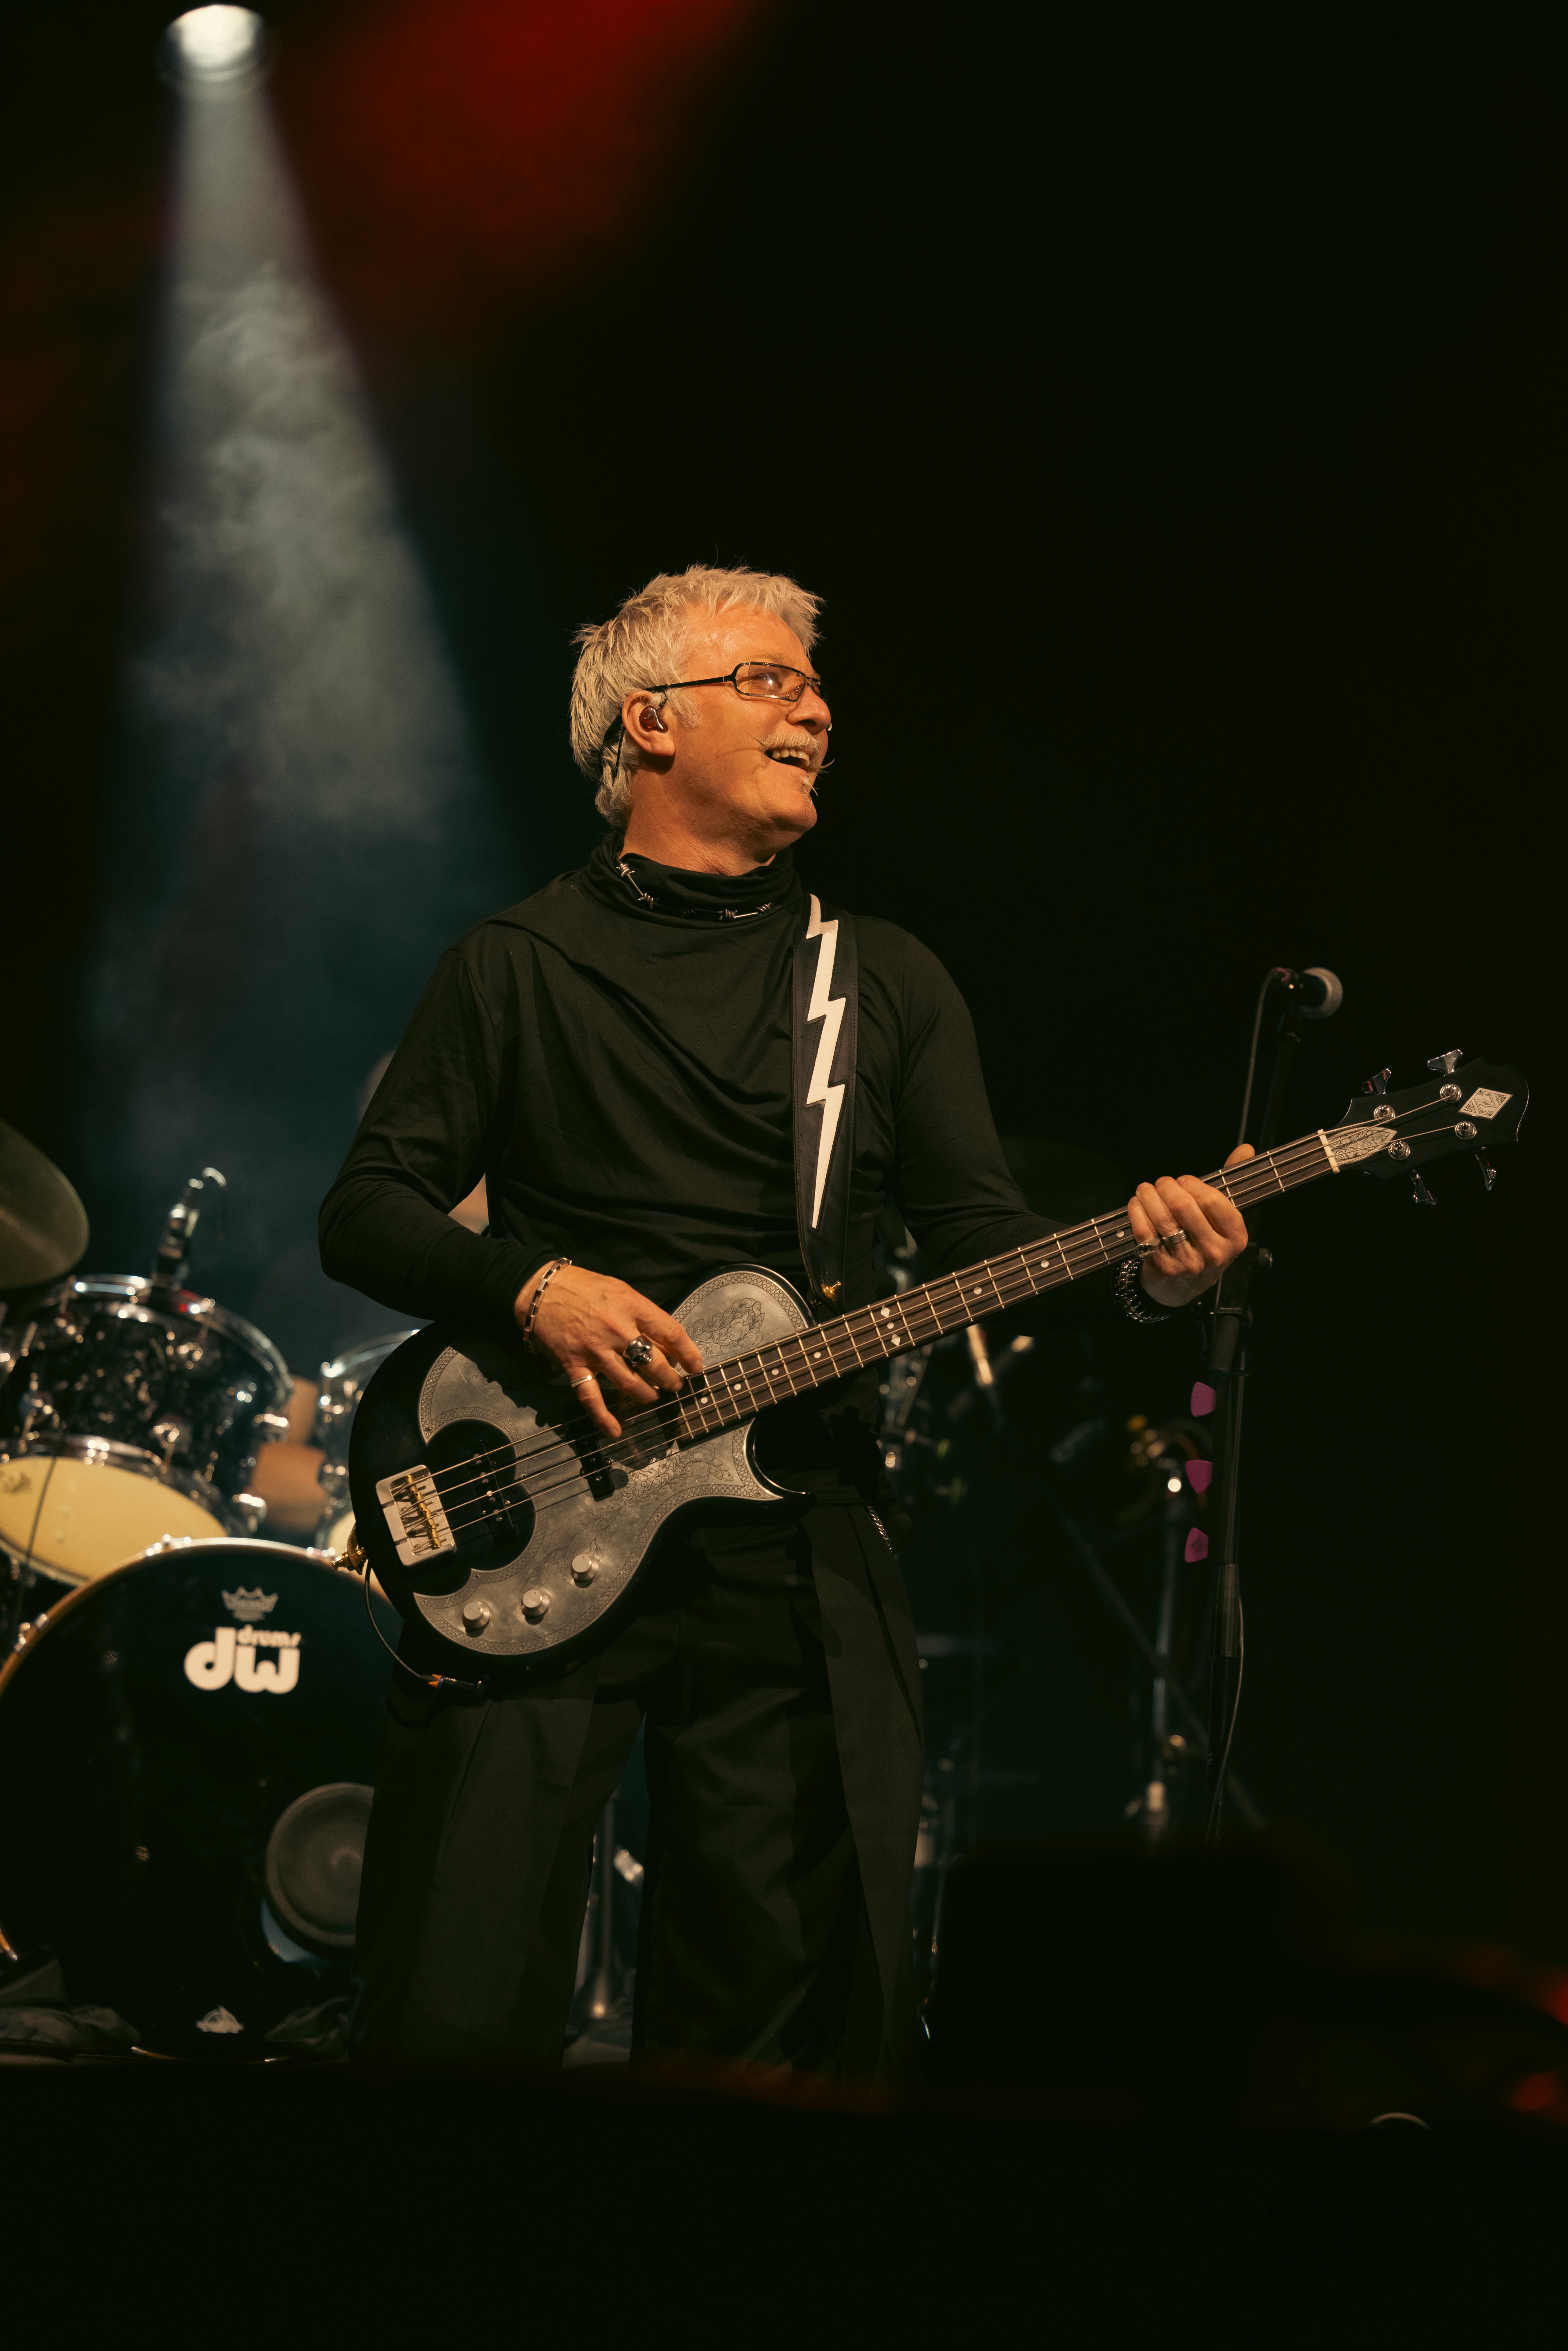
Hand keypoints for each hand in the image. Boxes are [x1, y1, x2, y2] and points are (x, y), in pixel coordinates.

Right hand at [514, 1264, 703, 1438]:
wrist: (541, 1289)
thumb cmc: (584, 1286)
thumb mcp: (621, 1290)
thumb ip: (643, 1314)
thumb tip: (666, 1342)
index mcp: (632, 1306)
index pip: (671, 1333)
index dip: (689, 1354)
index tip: (695, 1366)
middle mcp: (616, 1330)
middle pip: (654, 1363)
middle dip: (670, 1379)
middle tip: (675, 1385)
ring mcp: (595, 1350)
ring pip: (629, 1383)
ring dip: (647, 1395)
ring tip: (653, 1397)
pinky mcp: (574, 1365)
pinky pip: (591, 1397)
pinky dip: (603, 1418)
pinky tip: (615, 1431)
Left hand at [1127, 1145, 1253, 1309]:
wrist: (1183, 1289)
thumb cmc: (1204, 1245)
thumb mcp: (1223, 1220)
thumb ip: (1231, 1183)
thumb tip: (1245, 1148)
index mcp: (1235, 1237)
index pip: (1212, 1200)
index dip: (1192, 1184)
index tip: (1184, 1181)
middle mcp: (1214, 1252)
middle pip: (1183, 1206)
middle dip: (1166, 1186)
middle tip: (1161, 1183)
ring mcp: (1188, 1262)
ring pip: (1162, 1218)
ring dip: (1148, 1196)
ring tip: (1145, 1189)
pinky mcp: (1163, 1268)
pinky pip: (1145, 1233)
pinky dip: (1136, 1213)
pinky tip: (1136, 1204)